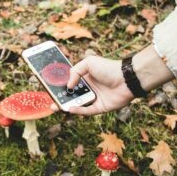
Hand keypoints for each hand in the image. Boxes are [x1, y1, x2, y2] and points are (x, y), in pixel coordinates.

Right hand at [53, 46, 174, 115]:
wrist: (126, 78)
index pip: (70, 84)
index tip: (50, 89)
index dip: (60, 87)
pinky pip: (87, 111)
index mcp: (85, 78)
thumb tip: (69, 86)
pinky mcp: (100, 108)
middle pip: (72, 96)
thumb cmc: (109, 68)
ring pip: (77, 105)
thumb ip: (75, 72)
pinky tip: (70, 109)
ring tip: (56, 106)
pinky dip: (78, 111)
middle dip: (60, 99)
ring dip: (66, 106)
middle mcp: (89, 89)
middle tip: (51, 101)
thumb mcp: (89, 63)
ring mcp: (94, 99)